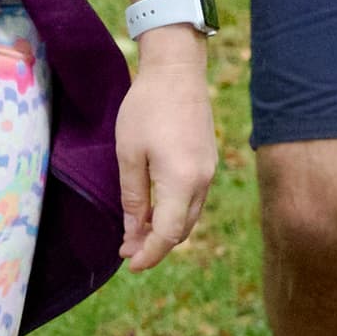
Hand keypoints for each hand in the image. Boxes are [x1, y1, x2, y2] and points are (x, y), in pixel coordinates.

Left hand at [113, 32, 217, 270]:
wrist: (177, 70)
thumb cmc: (146, 108)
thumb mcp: (130, 154)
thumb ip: (133, 198)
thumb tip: (134, 234)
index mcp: (182, 181)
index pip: (168, 234)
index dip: (149, 254)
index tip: (129, 264)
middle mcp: (202, 181)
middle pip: (183, 230)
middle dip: (156, 246)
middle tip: (127, 251)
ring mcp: (209, 170)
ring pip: (190, 215)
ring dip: (167, 230)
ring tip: (138, 233)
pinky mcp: (208, 160)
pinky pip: (194, 199)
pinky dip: (176, 212)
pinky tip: (156, 209)